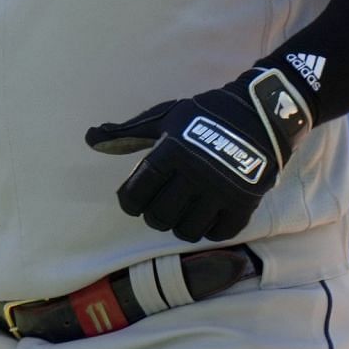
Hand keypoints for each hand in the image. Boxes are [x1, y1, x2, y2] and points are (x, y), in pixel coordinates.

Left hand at [85, 67, 311, 242]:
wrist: (257, 114)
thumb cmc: (202, 116)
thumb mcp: (162, 118)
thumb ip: (126, 133)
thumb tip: (90, 139)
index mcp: (170, 152)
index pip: (137, 193)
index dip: (129, 203)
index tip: (133, 202)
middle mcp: (194, 174)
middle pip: (160, 216)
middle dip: (153, 215)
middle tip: (158, 208)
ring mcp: (220, 191)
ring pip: (187, 230)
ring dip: (179, 225)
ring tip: (181, 213)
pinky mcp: (244, 203)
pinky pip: (218, 234)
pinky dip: (207, 230)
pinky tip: (205, 217)